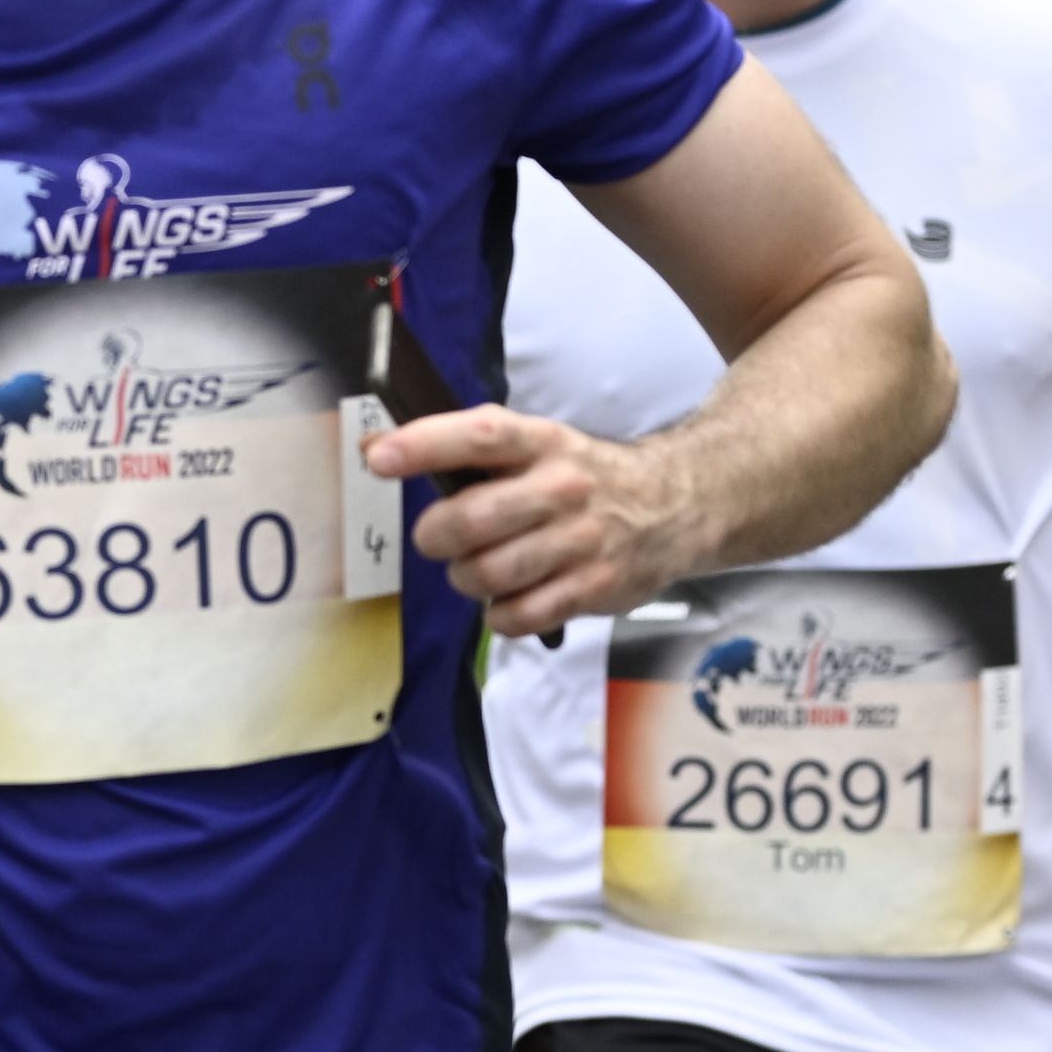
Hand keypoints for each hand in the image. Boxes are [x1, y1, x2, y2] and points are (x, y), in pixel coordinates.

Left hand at [372, 403, 693, 639]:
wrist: (676, 506)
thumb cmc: (582, 478)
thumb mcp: (536, 446)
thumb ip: (465, 450)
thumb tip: (375, 447)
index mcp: (543, 442)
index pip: (480, 436)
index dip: (425, 445)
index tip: (378, 457)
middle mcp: (562, 487)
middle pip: (472, 520)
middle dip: (435, 537)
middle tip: (437, 539)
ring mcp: (581, 541)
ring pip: (489, 574)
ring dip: (466, 578)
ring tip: (478, 569)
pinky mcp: (594, 587)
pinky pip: (519, 615)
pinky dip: (500, 614)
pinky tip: (510, 598)